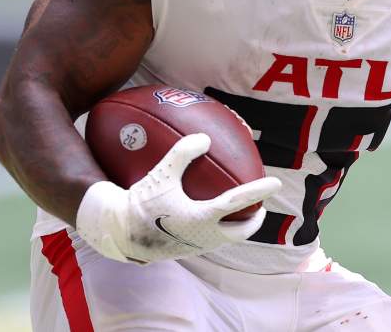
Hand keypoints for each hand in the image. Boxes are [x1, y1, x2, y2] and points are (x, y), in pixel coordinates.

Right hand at [76, 133, 281, 263]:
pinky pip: (208, 242)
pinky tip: (208, 220)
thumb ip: (182, 153)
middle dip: (254, 221)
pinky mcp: (184, 252)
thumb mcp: (161, 174)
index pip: (237, 203)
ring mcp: (194, 248)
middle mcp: (203, 238)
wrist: (115, 233)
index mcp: (201, 219)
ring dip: (236, 229)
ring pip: (224, 240)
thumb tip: (205, 137)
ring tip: (240, 216)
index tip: (276, 183)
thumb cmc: (139, 202)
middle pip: (240, 233)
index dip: (258, 191)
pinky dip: (217, 231)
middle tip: (260, 209)